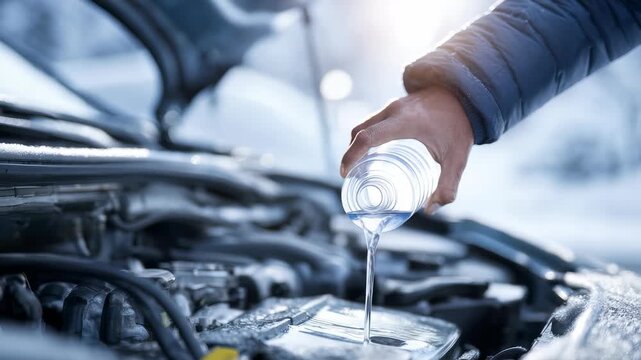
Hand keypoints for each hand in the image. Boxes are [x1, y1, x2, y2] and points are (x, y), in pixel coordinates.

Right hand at [340, 86, 473, 213]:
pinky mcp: (393, 107)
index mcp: (404, 122)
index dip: (351, 155)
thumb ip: (447, 186)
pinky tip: (372, 153)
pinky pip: (371, 122)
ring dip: (356, 145)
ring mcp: (391, 106)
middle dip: (349, 154)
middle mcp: (393, 111)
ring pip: (363, 125)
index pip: (368, 137)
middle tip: (349, 176)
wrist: (464, 93)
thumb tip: (430, 210)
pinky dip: (365, 137)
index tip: (345, 173)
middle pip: (359, 132)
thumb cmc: (459, 124)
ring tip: (358, 167)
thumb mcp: (457, 158)